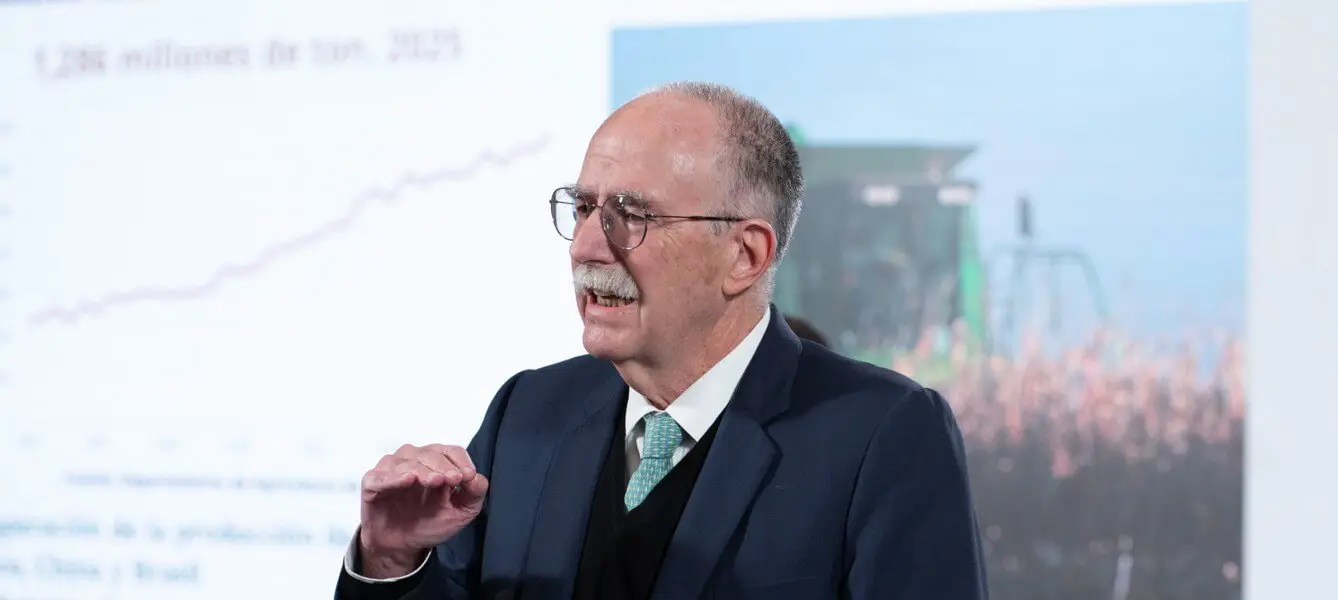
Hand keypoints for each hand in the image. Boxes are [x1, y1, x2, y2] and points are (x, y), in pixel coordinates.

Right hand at [358, 443, 488, 577]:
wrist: (402, 545)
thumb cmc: (431, 522)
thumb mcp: (461, 512)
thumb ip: (474, 493)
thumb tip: (476, 477)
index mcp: (437, 462)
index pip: (451, 451)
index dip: (460, 461)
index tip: (468, 476)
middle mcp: (414, 459)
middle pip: (431, 454)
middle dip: (443, 466)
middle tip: (454, 479)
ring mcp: (392, 469)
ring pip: (407, 461)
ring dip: (423, 470)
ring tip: (435, 481)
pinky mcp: (373, 483)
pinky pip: (381, 476)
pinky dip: (394, 477)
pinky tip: (408, 479)